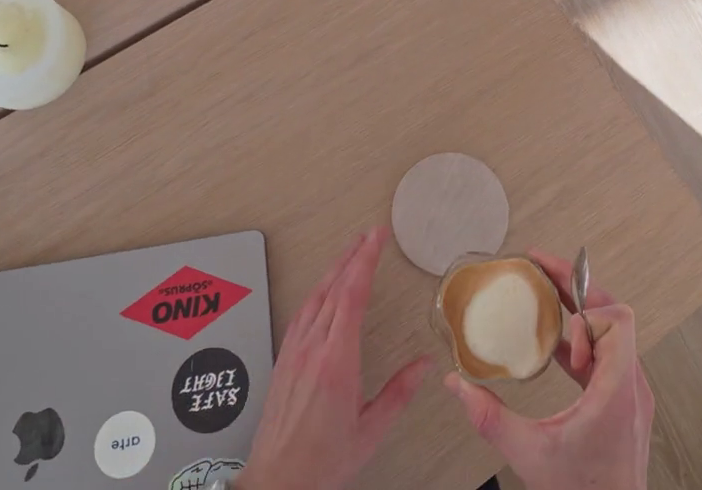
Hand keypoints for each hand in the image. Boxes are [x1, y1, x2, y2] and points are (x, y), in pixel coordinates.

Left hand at [237, 227, 429, 489]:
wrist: (278, 478)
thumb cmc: (321, 461)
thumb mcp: (371, 430)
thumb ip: (398, 394)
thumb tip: (423, 366)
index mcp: (336, 362)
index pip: (351, 296)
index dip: (364, 261)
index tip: (376, 238)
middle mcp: (310, 351)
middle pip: (331, 290)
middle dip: (351, 257)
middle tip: (369, 235)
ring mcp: (292, 354)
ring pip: (312, 300)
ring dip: (332, 272)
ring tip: (349, 255)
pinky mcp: (282, 363)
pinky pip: (300, 316)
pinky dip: (317, 295)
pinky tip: (323, 294)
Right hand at [445, 248, 653, 489]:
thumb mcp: (529, 454)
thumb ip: (489, 418)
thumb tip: (457, 387)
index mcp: (617, 391)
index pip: (620, 320)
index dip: (587, 314)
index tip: (558, 329)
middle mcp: (632, 388)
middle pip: (616, 318)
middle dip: (579, 291)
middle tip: (545, 268)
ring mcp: (632, 397)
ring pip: (615, 338)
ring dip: (581, 320)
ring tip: (547, 301)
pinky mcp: (625, 408)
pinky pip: (608, 361)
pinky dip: (583, 348)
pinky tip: (554, 350)